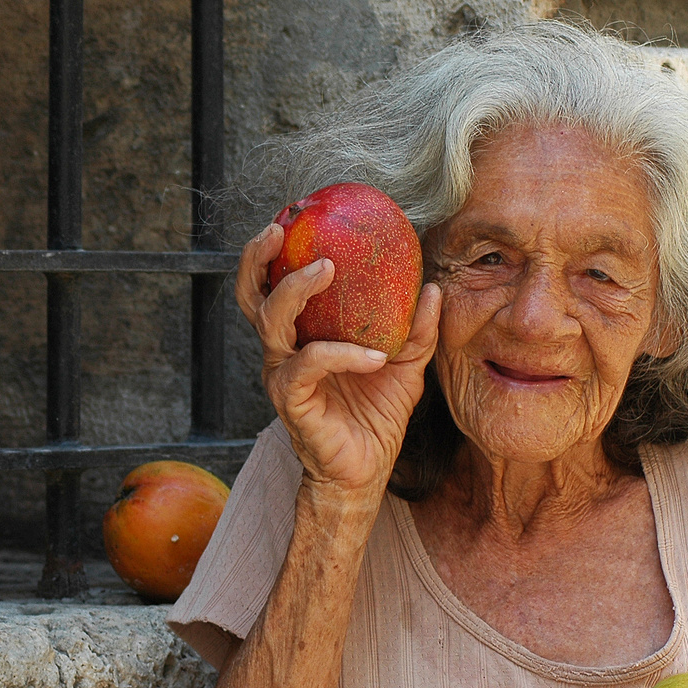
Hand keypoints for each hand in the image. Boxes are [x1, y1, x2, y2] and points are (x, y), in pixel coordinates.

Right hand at [236, 223, 441, 494]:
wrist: (365, 473)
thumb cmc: (375, 416)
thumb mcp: (405, 365)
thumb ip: (418, 329)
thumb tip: (434, 287)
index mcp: (302, 336)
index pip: (274, 285)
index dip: (274, 250)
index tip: (293, 215)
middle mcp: (283, 350)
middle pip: (252, 295)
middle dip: (258, 258)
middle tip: (280, 228)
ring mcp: (284, 375)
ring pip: (271, 321)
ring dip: (295, 290)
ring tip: (326, 269)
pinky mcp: (293, 401)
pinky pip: (311, 364)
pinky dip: (343, 353)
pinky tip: (375, 356)